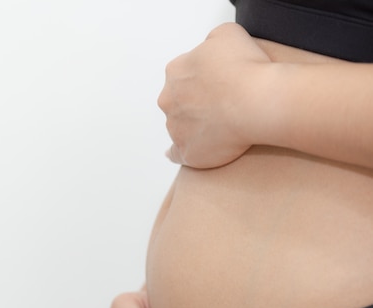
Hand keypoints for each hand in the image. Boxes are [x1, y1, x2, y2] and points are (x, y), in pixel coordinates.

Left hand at [159, 23, 271, 167]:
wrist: (258, 101)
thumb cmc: (246, 68)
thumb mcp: (228, 33)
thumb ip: (211, 41)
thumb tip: (211, 50)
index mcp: (175, 71)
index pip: (184, 73)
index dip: (205, 77)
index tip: (221, 81)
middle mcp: (169, 99)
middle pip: (179, 100)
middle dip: (196, 101)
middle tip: (223, 103)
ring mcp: (176, 128)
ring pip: (180, 125)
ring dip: (195, 125)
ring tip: (221, 125)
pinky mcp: (188, 151)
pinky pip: (178, 153)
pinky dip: (180, 152)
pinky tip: (185, 151)